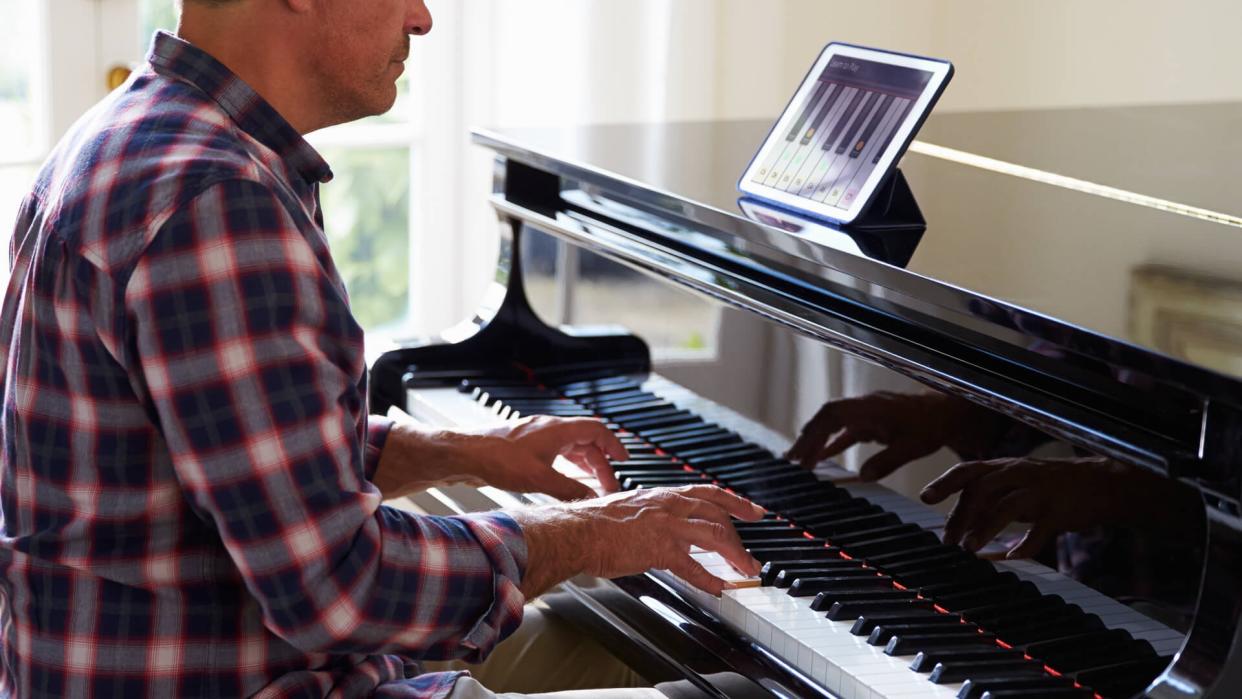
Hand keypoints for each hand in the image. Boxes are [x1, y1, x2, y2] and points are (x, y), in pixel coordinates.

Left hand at [372, 416, 626, 500]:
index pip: (597, 431)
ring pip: (571, 447)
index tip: (624, 459)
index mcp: (558, 431)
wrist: (466, 455)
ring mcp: (537, 436)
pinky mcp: (526, 446)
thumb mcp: (539, 479)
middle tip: (608, 484)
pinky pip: (557, 452)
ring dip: (585, 464)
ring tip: (592, 484)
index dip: (614, 445)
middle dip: (601, 463)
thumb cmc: (498, 460)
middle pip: (586, 441)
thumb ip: (569, 490)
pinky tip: (565, 479)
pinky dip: (568, 465)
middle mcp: (550, 429)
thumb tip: (591, 500)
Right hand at [511, 484, 765, 597]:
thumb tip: (662, 530)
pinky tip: (717, 588)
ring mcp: (666, 525)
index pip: (707, 493)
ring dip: (735, 554)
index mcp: (661, 496)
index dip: (734, 501)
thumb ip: (651, 517)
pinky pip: (692, 565)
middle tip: (753, 553)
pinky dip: (708, 579)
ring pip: (714, 535)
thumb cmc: (593, 524)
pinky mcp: (659, 547)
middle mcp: (668, 506)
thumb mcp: (630, 510)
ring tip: (745, 570)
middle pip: (717, 514)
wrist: (575, 531)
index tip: (752, 510)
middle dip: (741, 534)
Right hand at [786, 391, 1008, 480]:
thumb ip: (886, 461)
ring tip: (800, 460)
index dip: (814, 433)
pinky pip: (845, 431)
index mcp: (870, 407)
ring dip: (817, 440)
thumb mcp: (912, 447)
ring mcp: (866, 413)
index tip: (802, 453)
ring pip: (833, 424)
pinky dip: (832, 443)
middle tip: (792, 460)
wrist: (948, 412)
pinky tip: (823, 457)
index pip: (832, 415)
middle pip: (826, 418)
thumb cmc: (932, 425)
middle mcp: (863, 406)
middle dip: (807, 438)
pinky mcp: (872, 421)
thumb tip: (862, 476)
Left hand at [919, 456, 1196, 557]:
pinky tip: (1011, 558)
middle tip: (949, 540)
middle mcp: (1020, 474)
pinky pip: (1039, 532)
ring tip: (970, 549)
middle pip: (982, 489)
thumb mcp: (1016, 481)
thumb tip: (956, 521)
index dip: (945, 482)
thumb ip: (988, 495)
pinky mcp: (1060, 513)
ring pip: (1006, 507)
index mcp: (1005, 466)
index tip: (925, 497)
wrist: (1101, 483)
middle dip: (961, 514)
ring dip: (984, 529)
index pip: (968, 470)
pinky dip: (1023, 547)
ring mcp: (1041, 492)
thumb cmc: (1050, 485)